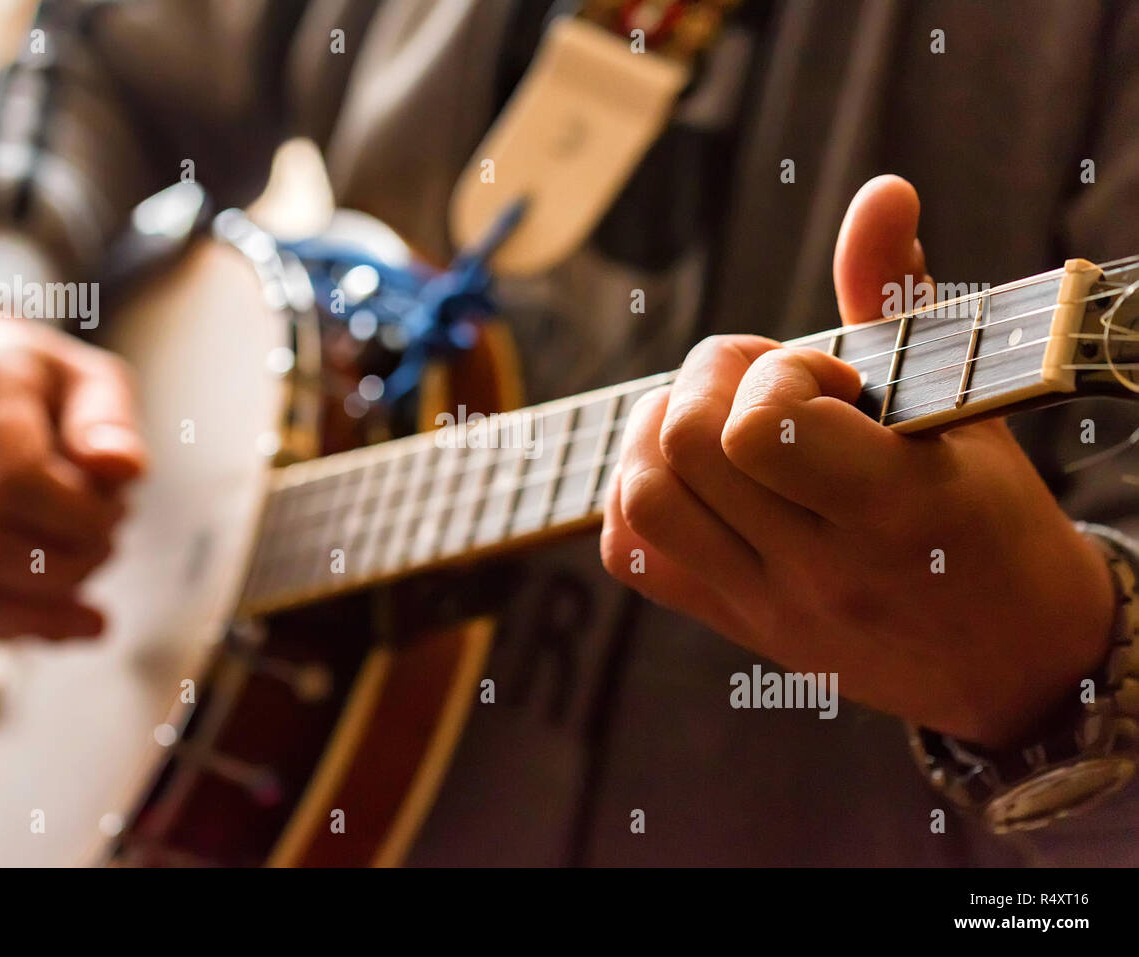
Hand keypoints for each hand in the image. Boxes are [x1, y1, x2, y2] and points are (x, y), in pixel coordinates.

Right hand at [0, 310, 147, 639]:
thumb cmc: (40, 383)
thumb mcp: (92, 380)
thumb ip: (111, 422)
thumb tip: (122, 469)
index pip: (13, 482)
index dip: (78, 519)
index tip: (116, 515)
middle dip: (64, 566)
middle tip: (107, 545)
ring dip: (38, 609)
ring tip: (88, 588)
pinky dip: (7, 628)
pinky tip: (62, 619)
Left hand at [601, 175, 1113, 747]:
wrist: (1014, 661)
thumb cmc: (994, 519)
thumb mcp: (966, 408)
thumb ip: (900, 299)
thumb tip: (880, 192)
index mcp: (894, 509)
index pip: (761, 426)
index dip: (780, 371)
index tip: (830, 378)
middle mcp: (818, 569)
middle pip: (685, 446)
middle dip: (710, 379)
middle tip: (763, 381)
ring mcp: (765, 606)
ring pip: (643, 498)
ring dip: (662, 431)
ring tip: (721, 419)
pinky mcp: (732, 626)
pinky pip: (631, 555)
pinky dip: (636, 496)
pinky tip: (695, 474)